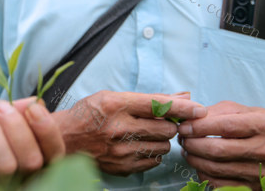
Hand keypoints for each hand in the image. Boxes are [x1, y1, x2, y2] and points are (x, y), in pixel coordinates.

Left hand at [0, 97, 64, 179]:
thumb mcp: (5, 110)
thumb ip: (21, 108)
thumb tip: (33, 103)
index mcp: (37, 155)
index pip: (55, 152)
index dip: (47, 130)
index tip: (33, 107)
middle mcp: (23, 175)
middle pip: (32, 161)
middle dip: (16, 128)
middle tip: (0, 106)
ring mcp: (1, 183)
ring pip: (7, 165)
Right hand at [55, 91, 205, 175]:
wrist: (64, 140)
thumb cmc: (88, 114)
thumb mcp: (113, 97)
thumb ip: (149, 98)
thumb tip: (184, 97)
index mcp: (116, 105)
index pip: (158, 105)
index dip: (183, 108)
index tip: (200, 109)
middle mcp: (119, 128)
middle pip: (166, 128)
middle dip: (168, 125)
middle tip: (160, 121)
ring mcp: (121, 151)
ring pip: (163, 147)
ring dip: (161, 140)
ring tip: (146, 134)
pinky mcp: (122, 167)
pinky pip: (153, 162)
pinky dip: (152, 154)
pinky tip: (139, 146)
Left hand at [178, 100, 264, 189]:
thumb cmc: (253, 126)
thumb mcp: (240, 110)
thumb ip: (216, 112)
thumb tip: (189, 119)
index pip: (226, 126)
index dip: (200, 127)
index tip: (183, 126)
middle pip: (219, 150)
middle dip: (193, 144)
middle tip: (181, 138)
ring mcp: (261, 172)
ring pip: (216, 168)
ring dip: (194, 158)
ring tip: (186, 149)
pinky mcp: (253, 187)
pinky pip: (218, 183)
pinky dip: (202, 172)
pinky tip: (198, 162)